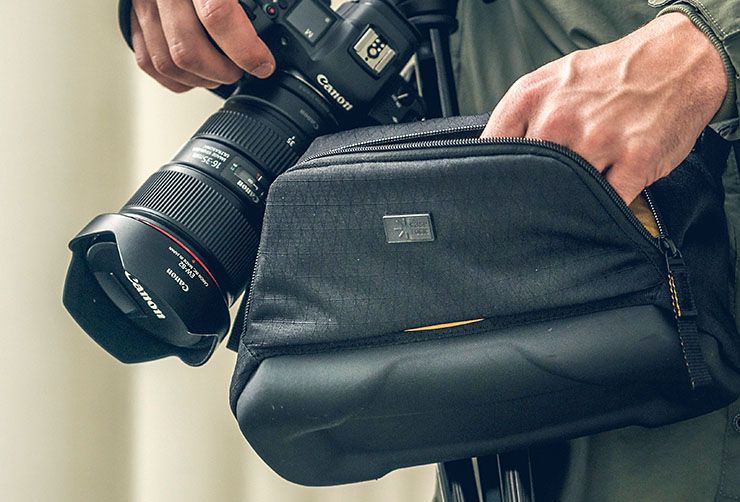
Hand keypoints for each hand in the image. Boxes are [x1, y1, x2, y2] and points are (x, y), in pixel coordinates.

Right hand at [130, 0, 275, 92]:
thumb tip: (274, 21)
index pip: (217, 15)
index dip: (245, 49)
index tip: (263, 63)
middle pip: (188, 50)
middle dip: (223, 72)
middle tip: (244, 69)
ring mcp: (144, 2)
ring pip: (167, 62)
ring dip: (201, 79)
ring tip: (224, 73)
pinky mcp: (134, 16)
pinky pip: (149, 61)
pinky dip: (177, 78)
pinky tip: (199, 74)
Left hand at [482, 13, 726, 203]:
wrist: (677, 60)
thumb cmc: (610, 75)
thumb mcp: (550, 81)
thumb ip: (517, 119)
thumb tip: (489, 159)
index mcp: (530, 99)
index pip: (490, 151)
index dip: (488, 179)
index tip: (494, 194)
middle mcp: (558, 119)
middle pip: (525, 181)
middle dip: (530, 196)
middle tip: (541, 200)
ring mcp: (597, 140)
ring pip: (564, 195)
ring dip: (569, 203)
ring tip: (578, 193)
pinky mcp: (634, 160)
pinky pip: (607, 203)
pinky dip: (603, 210)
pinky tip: (603, 201)